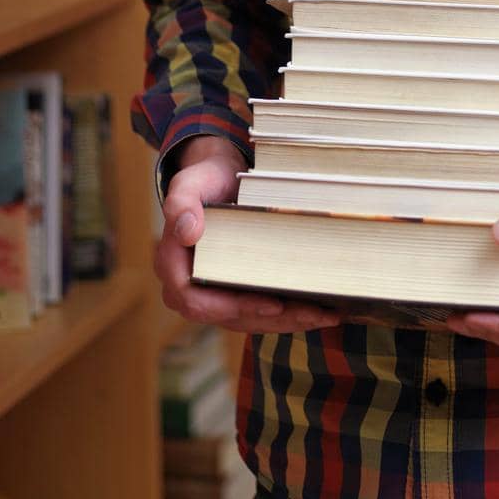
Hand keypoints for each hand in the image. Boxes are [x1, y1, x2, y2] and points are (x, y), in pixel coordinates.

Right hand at [154, 134, 342, 332]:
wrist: (218, 176)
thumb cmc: (206, 178)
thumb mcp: (191, 182)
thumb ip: (182, 203)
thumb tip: (187, 232)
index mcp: (173, 264)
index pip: (196, 301)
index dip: (232, 308)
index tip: (272, 304)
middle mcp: (189, 286)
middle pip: (230, 316)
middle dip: (274, 319)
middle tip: (315, 313)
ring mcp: (212, 292)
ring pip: (248, 319)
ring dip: (287, 321)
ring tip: (325, 315)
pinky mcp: (233, 291)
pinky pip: (257, 310)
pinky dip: (287, 313)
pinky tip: (318, 309)